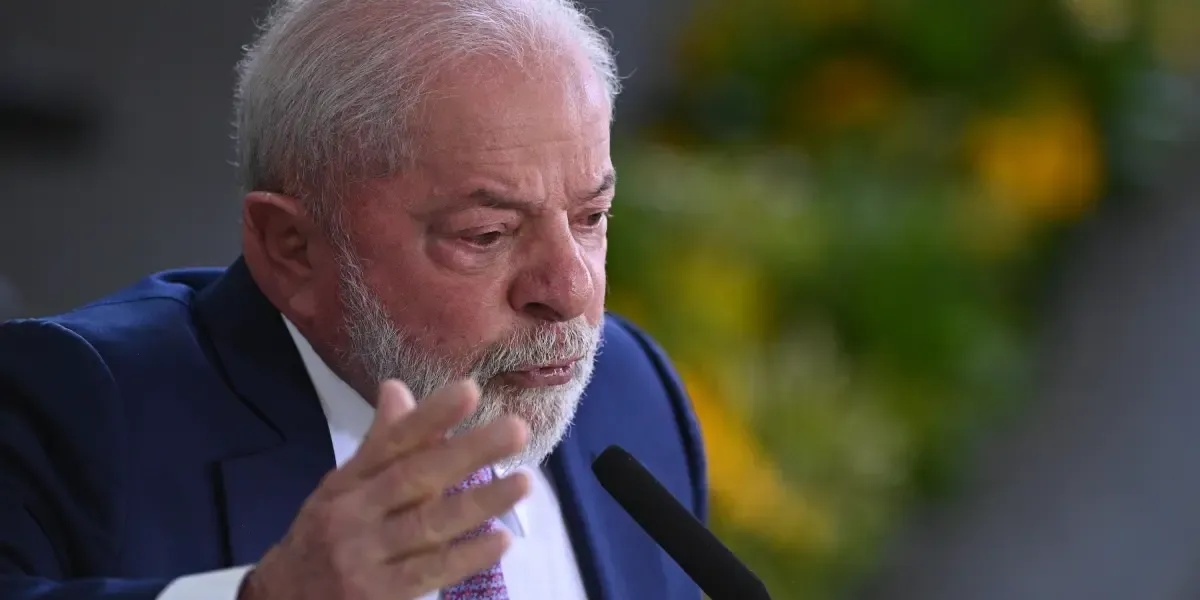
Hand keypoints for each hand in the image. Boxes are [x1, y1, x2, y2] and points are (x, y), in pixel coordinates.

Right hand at [239, 379, 530, 599]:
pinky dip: (467, 556)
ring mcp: (366, 556)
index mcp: (350, 482)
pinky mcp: (379, 595)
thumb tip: (398, 387)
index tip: (470, 389)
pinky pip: (431, 572)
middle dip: (468, 452)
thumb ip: (380, 443)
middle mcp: (354, 514)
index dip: (431, 416)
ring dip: (480, 503)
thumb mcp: (342, 487)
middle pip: (415, 477)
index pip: (392, 442)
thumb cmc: (326, 535)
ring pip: (428, 525)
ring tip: (523, 482)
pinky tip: (501, 540)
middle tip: (515, 430)